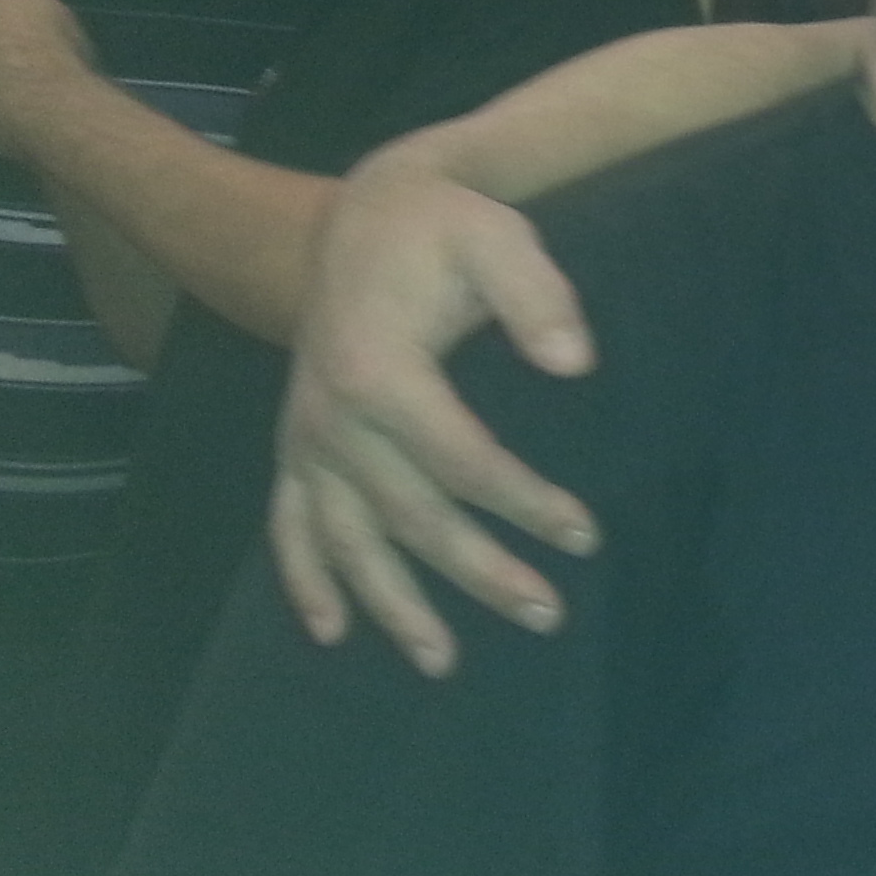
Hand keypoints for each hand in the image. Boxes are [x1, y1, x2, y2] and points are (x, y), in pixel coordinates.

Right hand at [269, 148, 602, 676]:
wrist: (367, 213)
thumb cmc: (443, 230)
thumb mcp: (500, 238)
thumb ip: (539, 297)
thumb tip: (577, 363)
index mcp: (379, 374)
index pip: (462, 463)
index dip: (525, 504)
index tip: (585, 535)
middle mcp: (331, 420)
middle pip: (411, 517)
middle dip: (479, 573)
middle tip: (547, 614)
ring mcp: (307, 440)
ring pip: (346, 541)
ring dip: (394, 604)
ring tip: (443, 661)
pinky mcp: (296, 447)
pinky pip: (290, 526)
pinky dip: (306, 580)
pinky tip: (331, 633)